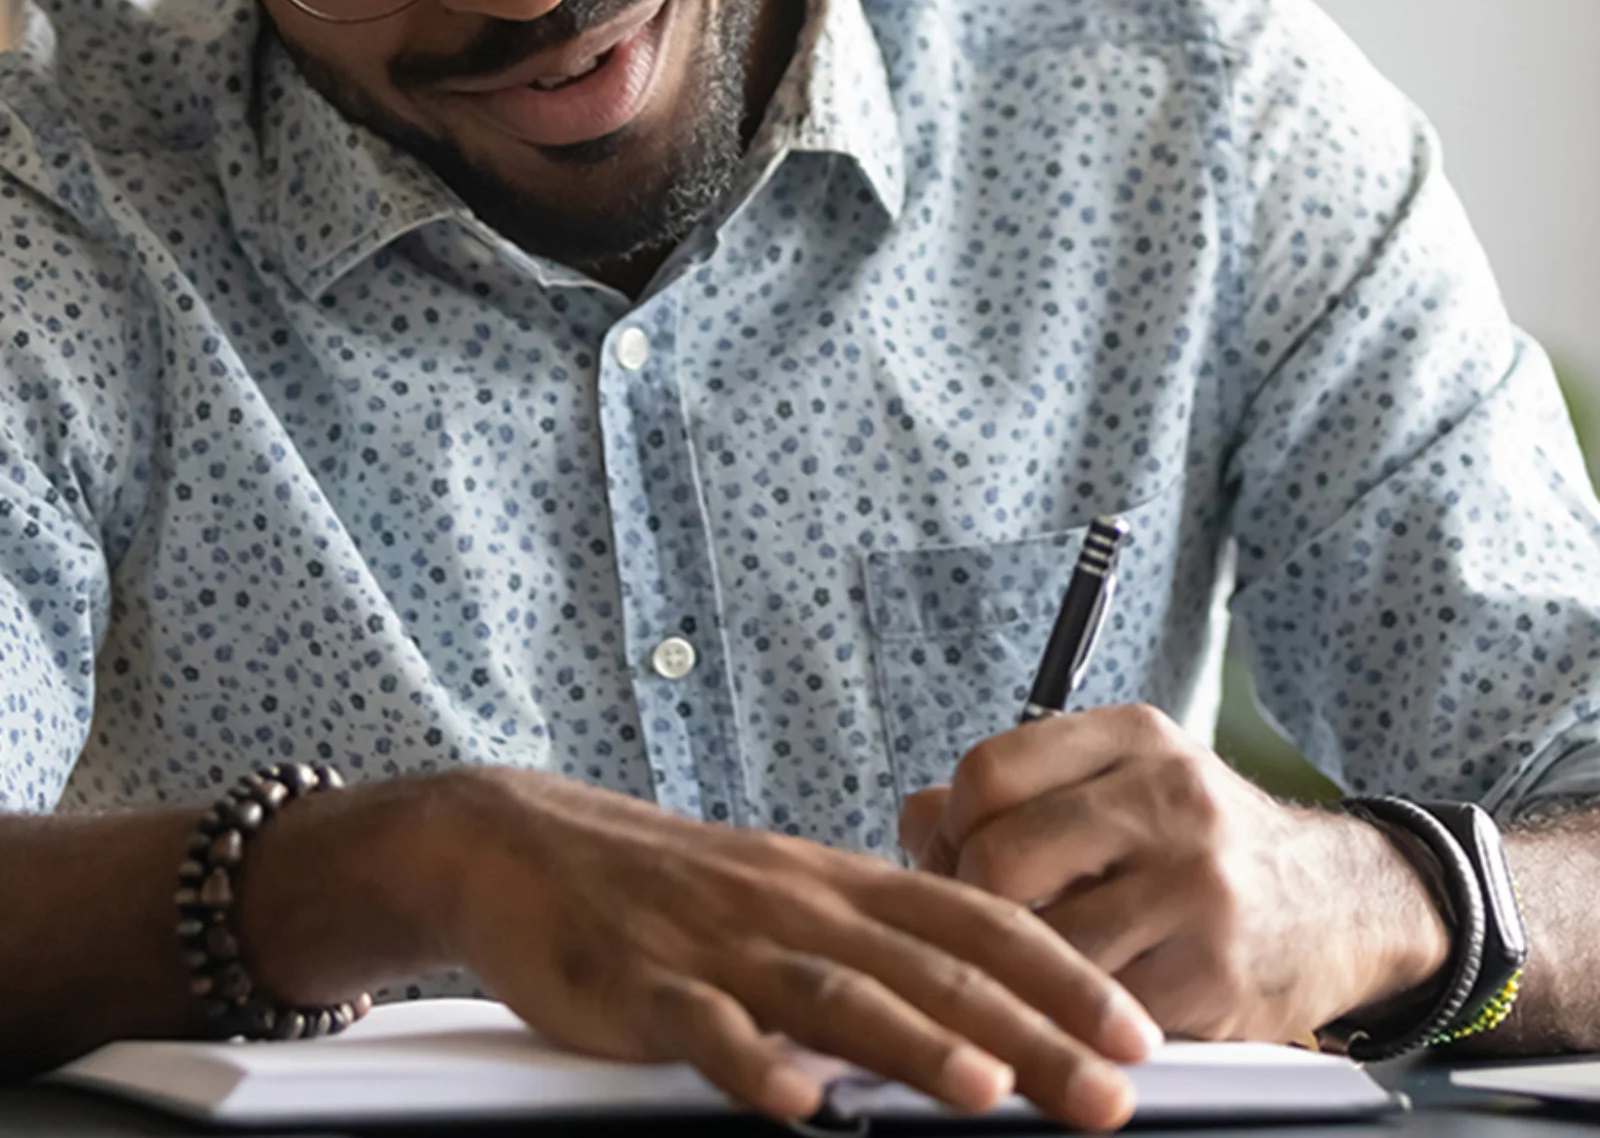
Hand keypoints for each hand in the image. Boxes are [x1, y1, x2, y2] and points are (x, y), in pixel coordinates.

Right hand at [444, 769, 1162, 1126]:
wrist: (531, 845)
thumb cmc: (669, 885)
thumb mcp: (782, 894)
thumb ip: (868, 941)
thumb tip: (971, 999)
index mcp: (837, 883)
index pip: (975, 920)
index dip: (1061, 973)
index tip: (1137, 1028)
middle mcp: (796, 905)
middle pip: (928, 967)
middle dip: (1029, 1029)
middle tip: (1110, 1087)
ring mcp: (721, 945)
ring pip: (834, 993)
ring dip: (914, 1045)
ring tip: (986, 1092)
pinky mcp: (642, 986)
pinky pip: (703, 1027)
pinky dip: (753, 1063)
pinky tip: (794, 1103)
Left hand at [899, 705, 1450, 1042]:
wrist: (1345, 902)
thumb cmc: (1208, 842)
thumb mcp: (1127, 781)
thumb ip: (1023, 790)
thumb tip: (911, 815)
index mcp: (1134, 737)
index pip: (989, 770)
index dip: (948, 828)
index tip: (948, 861)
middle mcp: (1166, 797)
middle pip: (1000, 855)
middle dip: (972, 902)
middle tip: (978, 928)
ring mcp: (1194, 886)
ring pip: (1041, 940)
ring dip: (1016, 968)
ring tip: (1023, 969)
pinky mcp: (1211, 973)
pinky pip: (1094, 1006)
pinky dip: (1070, 1014)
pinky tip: (1077, 1005)